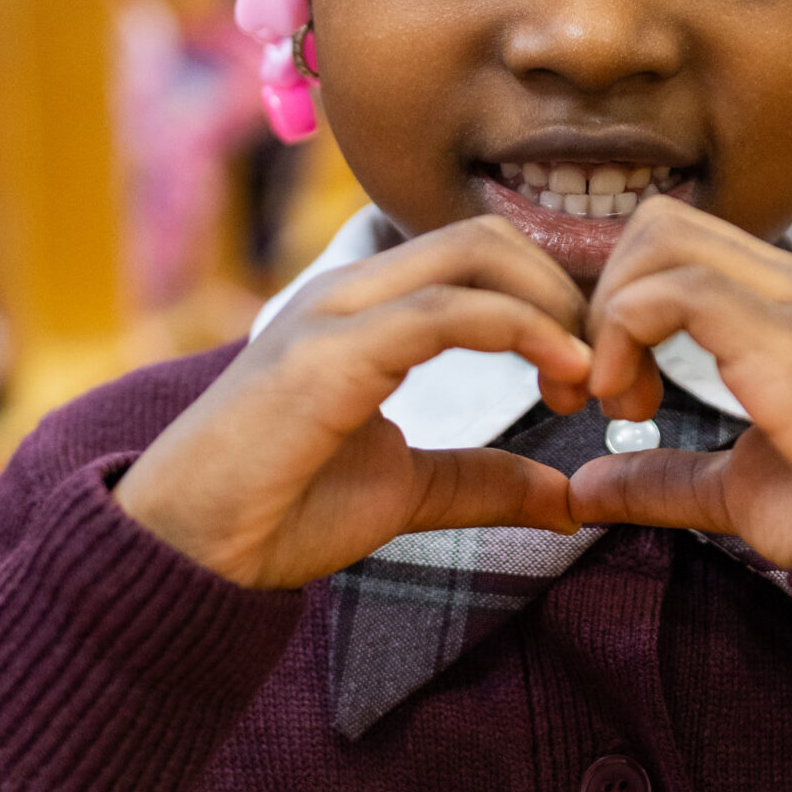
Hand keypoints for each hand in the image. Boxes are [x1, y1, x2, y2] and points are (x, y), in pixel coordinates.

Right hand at [114, 218, 592, 588]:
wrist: (187, 554)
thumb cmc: (277, 514)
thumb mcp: (406, 491)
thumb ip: (482, 479)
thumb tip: (567, 495)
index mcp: (362, 312)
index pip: (476, 256)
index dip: (550, 295)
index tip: (594, 367)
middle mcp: (349, 293)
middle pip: (486, 238)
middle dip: (563, 289)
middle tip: (604, 366)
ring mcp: (335, 313)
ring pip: (473, 255)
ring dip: (554, 308)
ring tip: (590, 377)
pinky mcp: (331, 352)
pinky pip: (446, 311)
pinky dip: (521, 330)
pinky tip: (562, 374)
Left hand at [567, 198, 791, 562]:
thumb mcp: (734, 489)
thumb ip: (662, 477)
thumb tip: (586, 488)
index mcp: (785, 302)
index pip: (676, 242)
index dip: (619, 300)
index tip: (612, 389)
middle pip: (660, 224)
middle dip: (605, 296)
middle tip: (606, 389)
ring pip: (663, 239)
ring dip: (613, 315)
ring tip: (620, 399)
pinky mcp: (791, 339)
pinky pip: (680, 290)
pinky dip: (627, 334)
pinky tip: (632, 402)